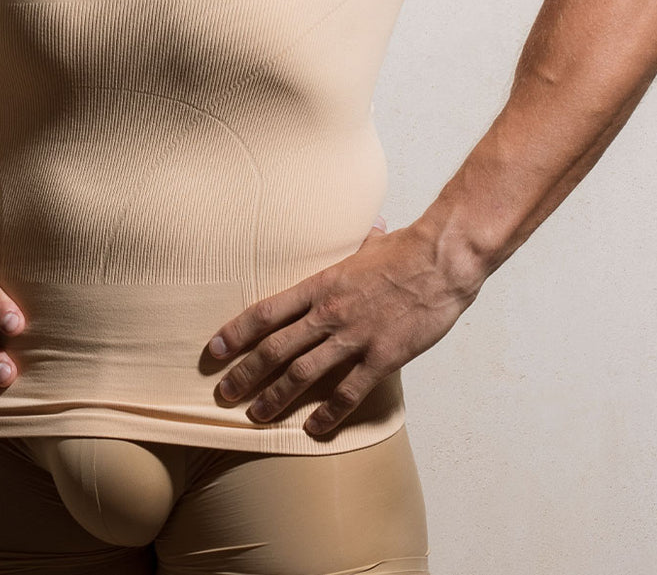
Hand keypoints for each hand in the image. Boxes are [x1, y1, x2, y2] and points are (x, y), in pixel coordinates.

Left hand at [205, 215, 478, 438]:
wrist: (442, 261)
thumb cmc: (406, 250)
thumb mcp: (368, 245)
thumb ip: (357, 246)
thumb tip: (369, 229)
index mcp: (321, 284)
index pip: (266, 312)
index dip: (236, 333)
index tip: (215, 351)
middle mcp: (329, 313)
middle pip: (275, 348)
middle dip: (244, 374)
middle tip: (223, 394)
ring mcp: (354, 337)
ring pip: (302, 374)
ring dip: (275, 397)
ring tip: (255, 415)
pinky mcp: (382, 358)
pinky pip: (348, 393)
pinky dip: (328, 414)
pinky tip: (313, 428)